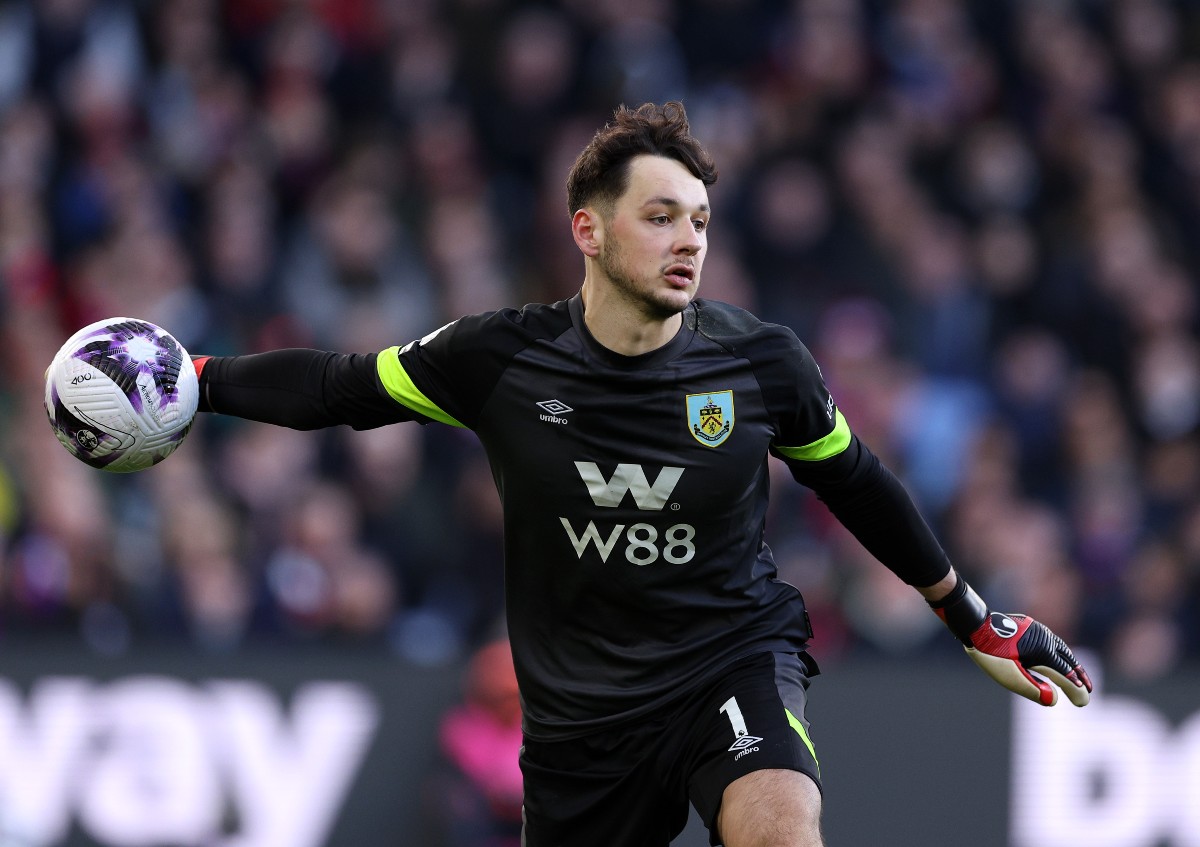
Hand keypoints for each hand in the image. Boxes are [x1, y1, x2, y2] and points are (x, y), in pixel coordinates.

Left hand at [928, 574, 1092, 706]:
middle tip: (1088, 690)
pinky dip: (1059, 653)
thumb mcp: (1010, 677)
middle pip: (1068, 661)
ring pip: (1061, 650)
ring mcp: (1038, 630)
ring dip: (1071, 663)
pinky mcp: (1031, 626)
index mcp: (1043, 652)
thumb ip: (1033, 689)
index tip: (1084, 702)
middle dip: (1079, 676)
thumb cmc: (991, 654)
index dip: (1076, 689)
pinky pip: (1051, 642)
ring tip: (1078, 675)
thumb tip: (1055, 700)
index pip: (1065, 675)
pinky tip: (1058, 658)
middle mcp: (1045, 639)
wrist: (976, 626)